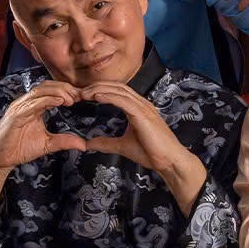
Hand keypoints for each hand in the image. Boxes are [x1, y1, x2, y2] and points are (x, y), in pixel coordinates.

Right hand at [0, 83, 96, 171]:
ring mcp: (20, 107)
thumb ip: (64, 141)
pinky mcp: (15, 115)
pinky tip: (59, 101)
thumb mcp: (47, 144)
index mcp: (34, 106)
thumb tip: (83, 144)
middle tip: (80, 96)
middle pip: (47, 86)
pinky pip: (32, 103)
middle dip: (65, 88)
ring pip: (40, 91)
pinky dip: (46, 100)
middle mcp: (26, 103)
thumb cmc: (18, 149)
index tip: (82, 97)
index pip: (52, 91)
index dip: (67, 91)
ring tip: (72, 98)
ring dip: (58, 91)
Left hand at [74, 84, 207, 212]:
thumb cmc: (151, 153)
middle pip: (116, 87)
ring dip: (100, 89)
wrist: (169, 161)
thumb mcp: (123, 146)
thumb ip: (106, 143)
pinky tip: (96, 96)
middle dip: (97, 86)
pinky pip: (124, 100)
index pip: (116, 92)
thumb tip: (88, 144)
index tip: (83, 95)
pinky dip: (109, 96)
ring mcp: (143, 107)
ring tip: (84, 93)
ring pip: (119, 90)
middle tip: (79, 91)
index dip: (100, 90)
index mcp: (138, 108)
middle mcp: (141, 104)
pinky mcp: (143, 114)